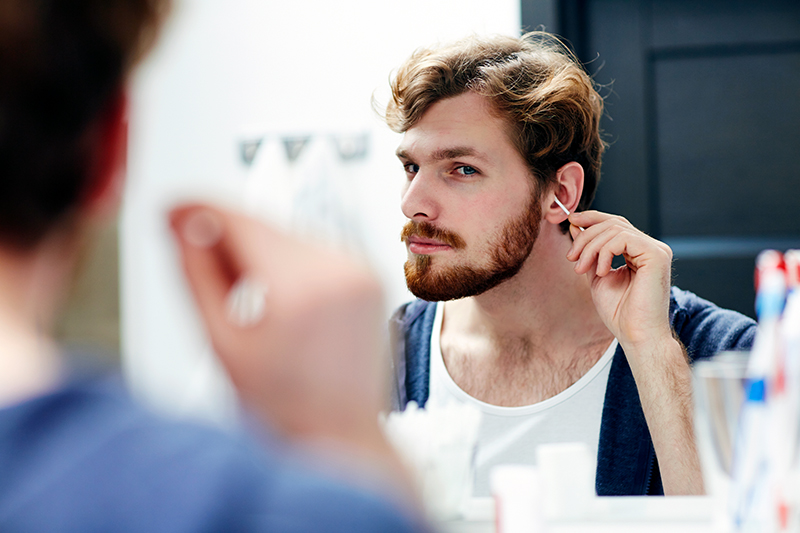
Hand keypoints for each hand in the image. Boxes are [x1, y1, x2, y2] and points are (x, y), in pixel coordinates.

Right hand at [169, 203, 388, 454]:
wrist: (340, 434)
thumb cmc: (285, 406)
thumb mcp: (222, 342)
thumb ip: (197, 274)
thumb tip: (184, 224)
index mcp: (302, 288)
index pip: (241, 222)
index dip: (199, 211)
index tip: (171, 210)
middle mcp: (341, 270)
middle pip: (265, 226)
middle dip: (226, 236)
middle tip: (198, 263)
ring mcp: (361, 271)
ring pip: (288, 235)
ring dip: (257, 249)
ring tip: (243, 298)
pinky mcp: (369, 276)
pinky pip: (315, 250)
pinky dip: (287, 262)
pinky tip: (276, 298)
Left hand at [565, 210, 673, 352]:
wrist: (635, 335)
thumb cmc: (619, 312)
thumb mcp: (597, 275)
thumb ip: (590, 251)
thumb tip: (577, 226)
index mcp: (639, 251)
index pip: (616, 223)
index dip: (592, 218)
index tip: (571, 220)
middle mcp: (651, 247)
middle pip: (613, 223)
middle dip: (586, 236)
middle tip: (572, 258)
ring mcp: (656, 250)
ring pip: (615, 229)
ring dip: (591, 247)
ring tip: (582, 269)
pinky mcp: (656, 255)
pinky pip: (623, 238)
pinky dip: (605, 252)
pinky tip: (601, 271)